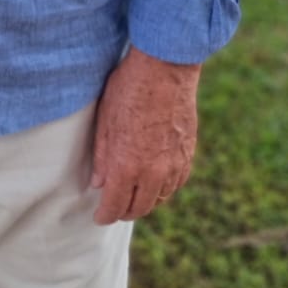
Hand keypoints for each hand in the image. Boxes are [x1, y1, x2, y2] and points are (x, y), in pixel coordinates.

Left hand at [91, 45, 199, 223]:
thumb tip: (100, 184)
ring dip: (145, 202)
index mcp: (127, 166)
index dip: (105, 215)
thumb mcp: (104, 121)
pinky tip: (155, 183)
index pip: (115, 205)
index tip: (99, 217)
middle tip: (114, 209)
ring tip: (133, 197)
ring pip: (160, 199)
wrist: (164, 69)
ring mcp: (174, 164)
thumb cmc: (127, 90)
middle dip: (124, 212)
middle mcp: (153, 172)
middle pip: (139, 208)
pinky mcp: (188, 154)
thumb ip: (103, 157)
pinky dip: (163, 189)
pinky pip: (176, 184)